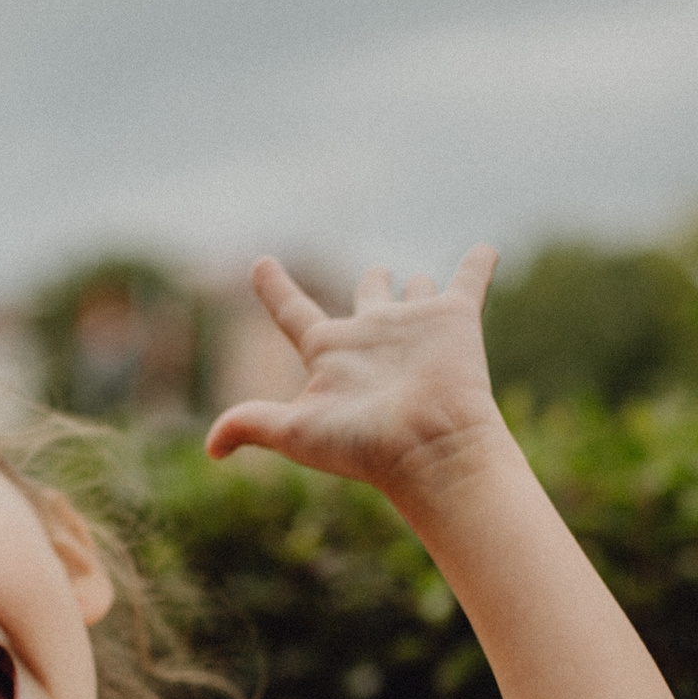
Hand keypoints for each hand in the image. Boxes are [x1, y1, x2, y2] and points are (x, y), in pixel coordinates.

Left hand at [205, 250, 509, 504]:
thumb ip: (251, 424)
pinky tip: (487, 249)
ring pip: (415, 291)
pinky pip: (468, 281)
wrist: (428, 447)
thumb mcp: (296, 432)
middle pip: (369, 298)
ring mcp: (414, 329)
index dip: (275, 288)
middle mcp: (371, 338)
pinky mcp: (455, 321)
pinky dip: (478, 264)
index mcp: (330, 354)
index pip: (294, 313)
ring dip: (417, 284)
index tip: (261, 264)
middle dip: (372, 283)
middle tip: (376, 274)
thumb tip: (210, 449)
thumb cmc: (363, 444)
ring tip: (420, 280)